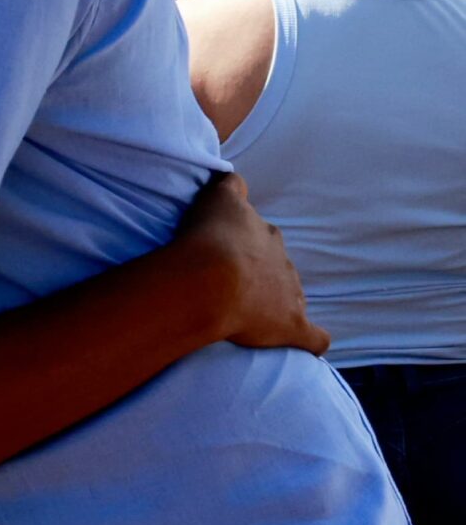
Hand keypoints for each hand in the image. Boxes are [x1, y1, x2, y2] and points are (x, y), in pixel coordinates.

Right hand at [176, 174, 329, 356]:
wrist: (212, 280)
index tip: (228, 255)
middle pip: (278, 268)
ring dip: (279, 306)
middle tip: (234, 288)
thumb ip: (230, 186)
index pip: (262, 237)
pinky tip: (306, 345)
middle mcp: (282, 263)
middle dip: (263, 277)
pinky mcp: (292, 328)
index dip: (246, 247)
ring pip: (293, 299)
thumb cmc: (210, 238)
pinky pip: (314, 337)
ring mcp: (291, 297)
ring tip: (255, 319)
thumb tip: (235, 179)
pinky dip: (312, 340)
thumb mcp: (218, 198)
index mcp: (265, 236)